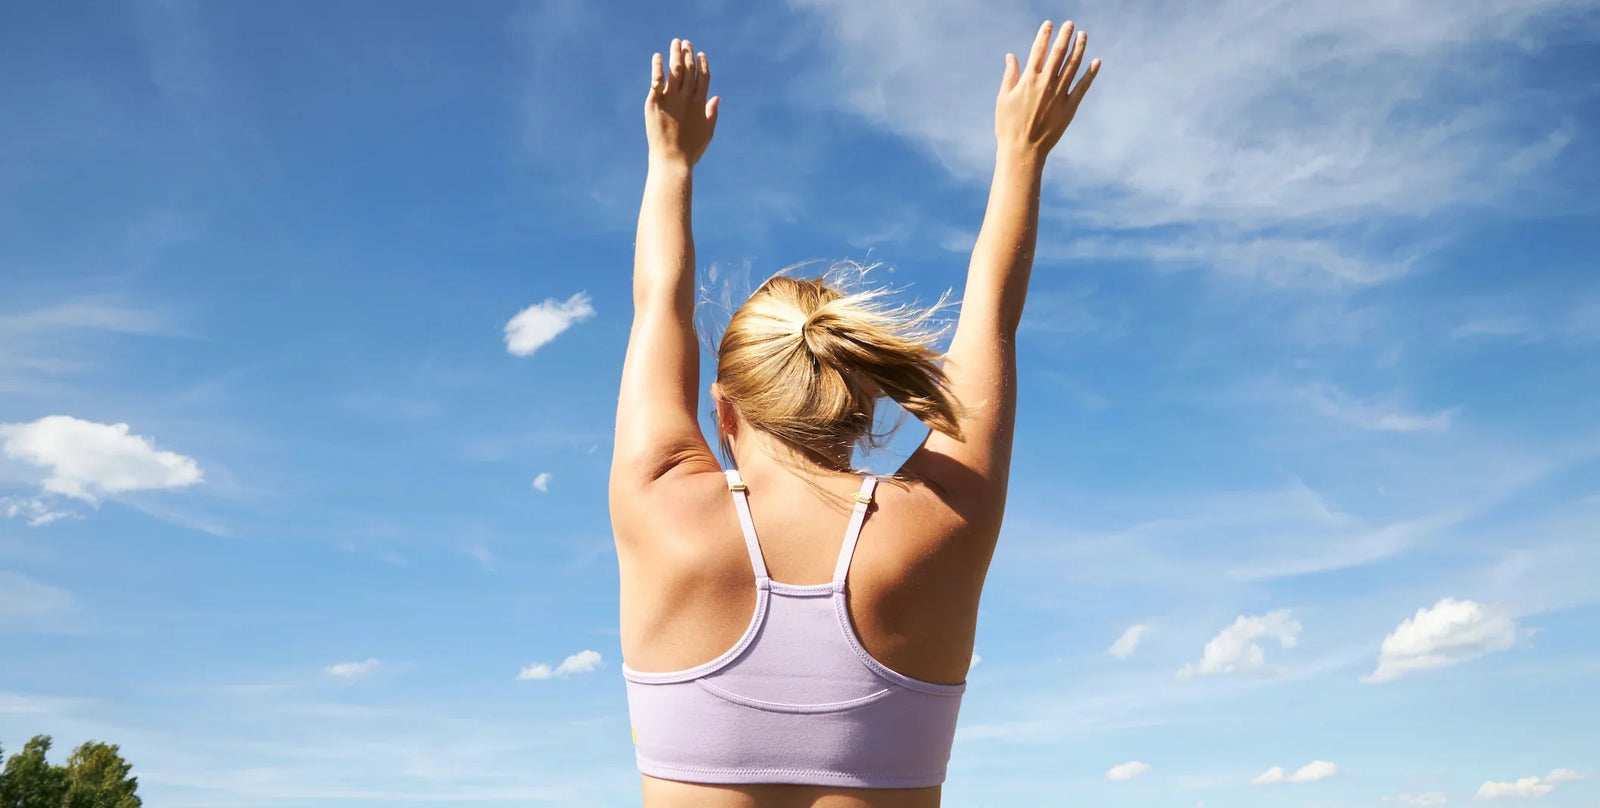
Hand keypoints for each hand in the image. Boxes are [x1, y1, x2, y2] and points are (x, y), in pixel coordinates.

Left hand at [645, 38, 719, 166]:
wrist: (671, 160)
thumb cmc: (691, 150)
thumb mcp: (707, 132)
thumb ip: (712, 112)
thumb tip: (717, 97)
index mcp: (700, 104)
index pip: (703, 77)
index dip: (702, 64)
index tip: (700, 54)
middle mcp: (687, 98)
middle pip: (689, 69)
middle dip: (688, 53)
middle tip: (686, 42)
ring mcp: (671, 99)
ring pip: (675, 69)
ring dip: (676, 54)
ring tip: (675, 43)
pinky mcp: (655, 102)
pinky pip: (656, 79)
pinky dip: (657, 66)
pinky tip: (657, 56)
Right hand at [995, 20, 1099, 160]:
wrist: (1023, 150)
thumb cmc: (1008, 126)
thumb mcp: (1003, 99)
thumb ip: (1010, 76)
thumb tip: (1011, 56)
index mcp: (1028, 80)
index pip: (1038, 51)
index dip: (1044, 35)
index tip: (1049, 24)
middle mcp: (1046, 84)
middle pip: (1058, 54)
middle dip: (1065, 36)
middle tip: (1070, 24)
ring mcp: (1059, 95)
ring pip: (1072, 66)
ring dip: (1079, 49)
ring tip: (1083, 35)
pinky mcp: (1069, 108)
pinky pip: (1082, 87)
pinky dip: (1090, 74)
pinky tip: (1096, 62)